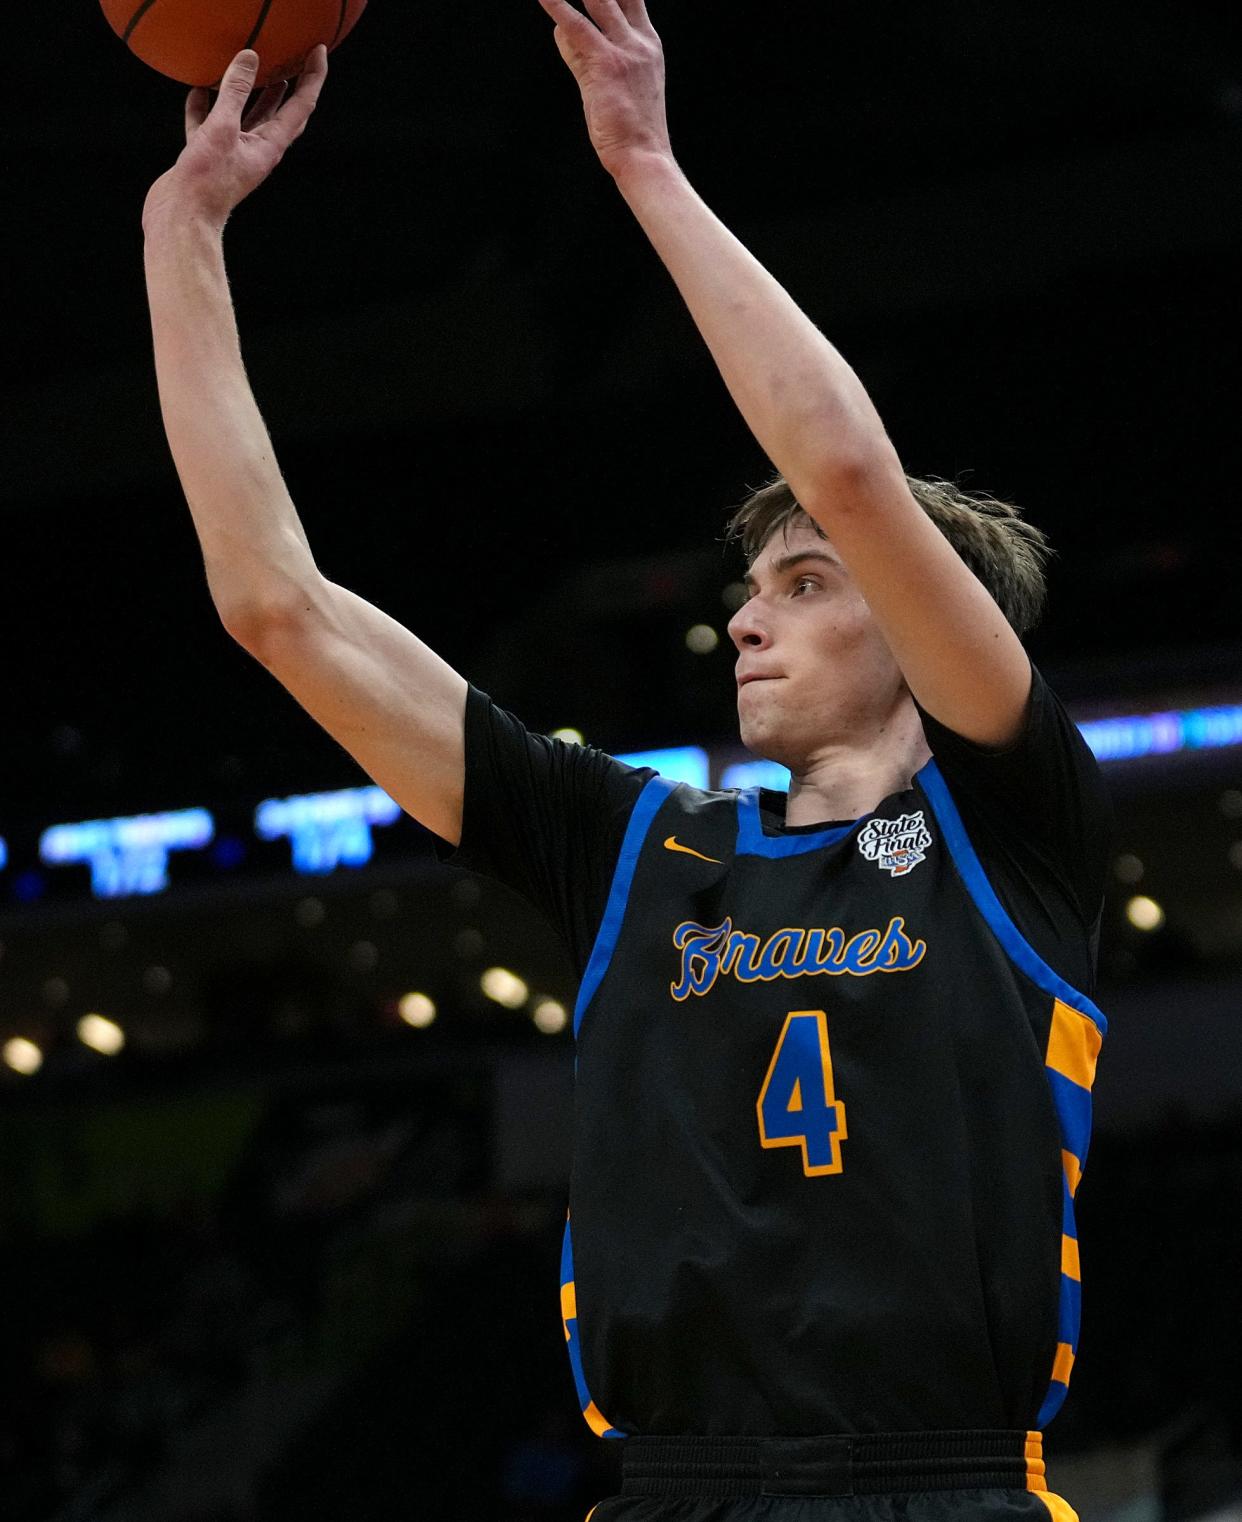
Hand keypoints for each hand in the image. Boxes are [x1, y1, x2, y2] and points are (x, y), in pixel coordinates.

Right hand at [142, 45, 328, 231]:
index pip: (301, 105)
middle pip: (280, 112)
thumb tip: (250, 58)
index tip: (318, 51)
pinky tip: (198, 90)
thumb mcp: (223, 128)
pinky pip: (210, 125)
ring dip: (251, 94)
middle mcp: (256, 150)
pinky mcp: (208, 157)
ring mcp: (233, 154)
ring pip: (246, 117)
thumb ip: (236, 92)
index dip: (312, 76)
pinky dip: (206, 106)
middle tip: (294, 57)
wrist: (180, 217)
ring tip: (253, 68)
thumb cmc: (205, 181)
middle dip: (290, 84)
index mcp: (270, 146)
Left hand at [536, 0, 671, 178]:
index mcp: (648, 44)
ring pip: (597, 1)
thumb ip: (585, 55)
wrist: (644, 156)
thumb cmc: (630, 130)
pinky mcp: (605, 64)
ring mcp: (625, 50)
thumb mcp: (611, 85)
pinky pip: (575, 26)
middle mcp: (640, 41)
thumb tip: (561, 32)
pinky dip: (557, 7)